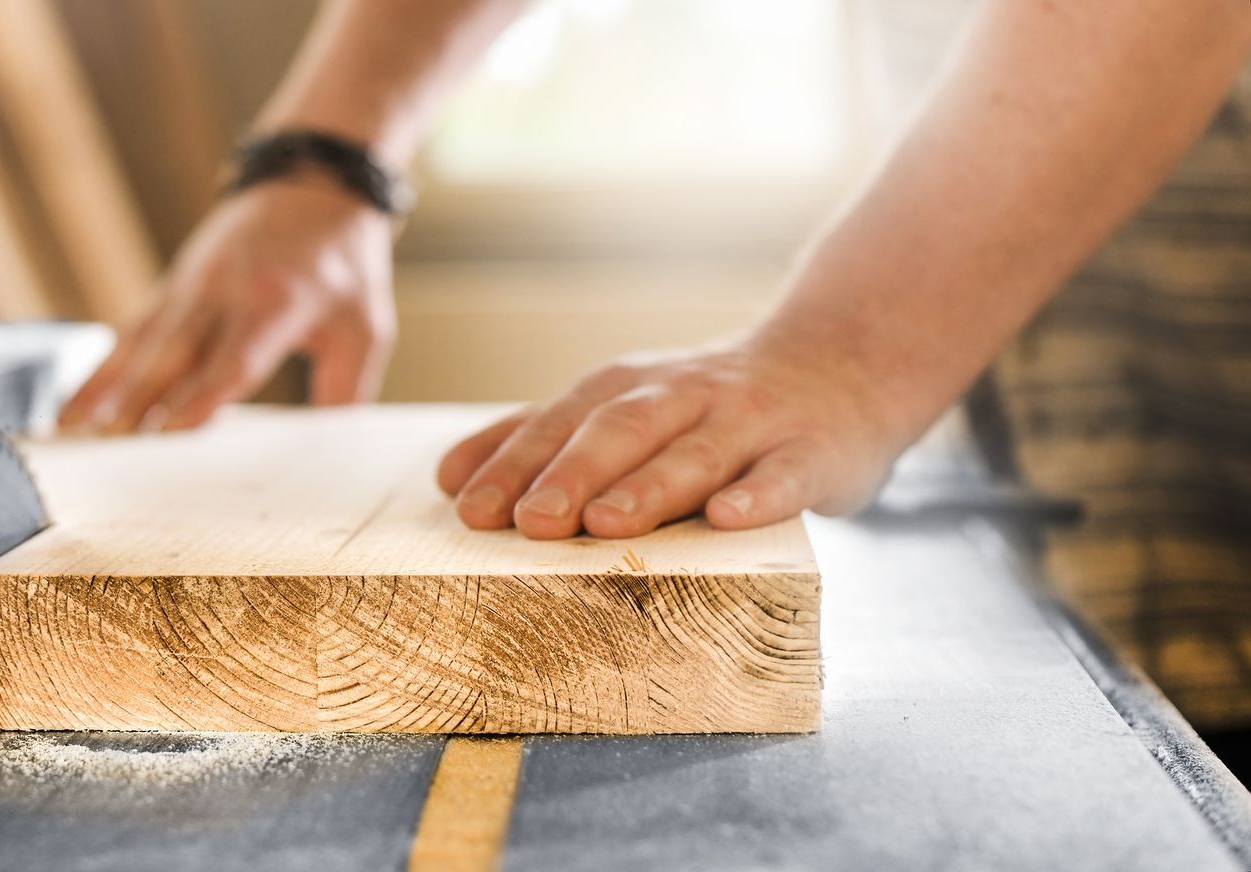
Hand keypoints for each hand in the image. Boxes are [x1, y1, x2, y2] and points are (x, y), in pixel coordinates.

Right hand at [59, 181, 396, 433]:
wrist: (311, 184)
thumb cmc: (341, 262)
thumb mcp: (366, 324)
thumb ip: (346, 389)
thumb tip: (322, 453)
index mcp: (277, 302)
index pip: (235, 357)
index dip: (203, 395)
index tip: (171, 432)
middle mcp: (223, 292)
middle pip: (174, 354)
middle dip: (141, 401)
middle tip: (112, 448)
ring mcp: (189, 287)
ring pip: (140, 345)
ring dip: (106, 390)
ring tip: (70, 433)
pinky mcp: (170, 289)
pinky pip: (129, 335)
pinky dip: (98, 371)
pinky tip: (71, 407)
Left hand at [435, 333, 911, 538]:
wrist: (843, 361)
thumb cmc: (711, 407)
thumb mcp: (624, 407)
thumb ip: (546, 438)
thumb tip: (451, 477)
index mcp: (628, 390)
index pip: (560, 422)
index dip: (513, 462)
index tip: (466, 506)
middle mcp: (683, 398)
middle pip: (620, 431)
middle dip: (570, 474)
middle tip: (527, 521)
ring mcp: (750, 422)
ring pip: (696, 453)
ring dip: (650, 487)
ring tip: (607, 524)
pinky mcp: (813, 452)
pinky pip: (785, 476)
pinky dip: (758, 497)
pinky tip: (729, 518)